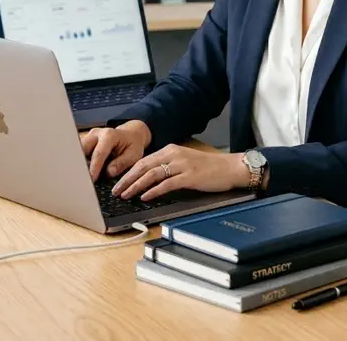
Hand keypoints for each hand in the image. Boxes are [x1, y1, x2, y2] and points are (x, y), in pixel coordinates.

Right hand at [80, 120, 151, 181]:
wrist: (131, 134)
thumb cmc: (132, 144)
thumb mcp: (133, 155)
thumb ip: (121, 163)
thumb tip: (109, 172)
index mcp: (109, 135)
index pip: (99, 153)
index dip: (94, 168)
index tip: (92, 179)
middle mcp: (96, 134)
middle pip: (83, 150)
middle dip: (82, 165)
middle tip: (84, 180)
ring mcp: (89, 136)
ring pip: (78, 152)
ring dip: (81, 164)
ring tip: (84, 177)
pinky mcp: (86, 141)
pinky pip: (80, 153)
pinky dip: (82, 163)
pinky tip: (85, 172)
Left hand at [113, 145, 249, 200]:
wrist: (231, 168)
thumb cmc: (209, 168)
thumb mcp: (184, 162)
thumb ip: (168, 167)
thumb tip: (148, 179)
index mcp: (171, 150)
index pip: (143, 161)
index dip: (128, 172)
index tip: (118, 182)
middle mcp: (174, 155)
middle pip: (143, 166)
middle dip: (127, 179)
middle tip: (116, 191)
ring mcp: (182, 165)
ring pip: (152, 174)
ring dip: (136, 185)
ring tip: (125, 195)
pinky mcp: (190, 177)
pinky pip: (167, 184)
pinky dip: (154, 190)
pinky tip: (145, 197)